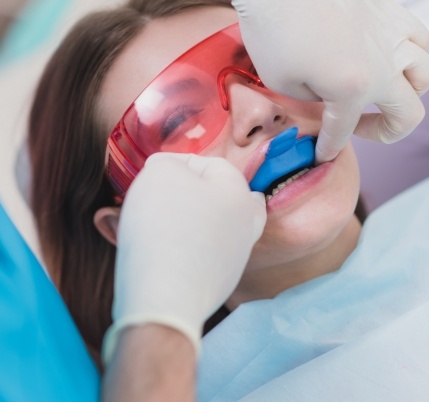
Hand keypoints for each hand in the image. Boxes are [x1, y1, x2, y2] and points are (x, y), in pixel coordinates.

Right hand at [102, 153, 265, 362]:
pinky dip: (187, 247)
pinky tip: (164, 250)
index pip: (210, 164)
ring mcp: (236, 257)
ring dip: (190, 219)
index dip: (176, 163)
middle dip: (194, 192)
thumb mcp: (160, 174)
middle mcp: (246, 224)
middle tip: (167, 195)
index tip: (150, 173)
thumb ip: (167, 163)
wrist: (164, 298)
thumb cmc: (164, 227)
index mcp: (239, 193)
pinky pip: (203, 254)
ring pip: (215, 226)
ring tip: (160, 221)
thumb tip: (169, 171)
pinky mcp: (220, 283)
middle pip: (223, 197)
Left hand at [176, 0, 428, 161]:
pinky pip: (418, 37)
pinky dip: (409, 53)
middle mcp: (383, 64)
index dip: (329, 147)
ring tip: (381, 91)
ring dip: (407, 92)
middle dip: (385, 132)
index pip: (344, 131)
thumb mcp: (281, 81)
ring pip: (425, 73)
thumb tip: (327, 97)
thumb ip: (312, 100)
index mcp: (353, 88)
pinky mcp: (389, 7)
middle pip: (409, 113)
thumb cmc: (270, 27)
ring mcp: (392, 33)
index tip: (320, 154)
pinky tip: (385, 53)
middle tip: (360, 128)